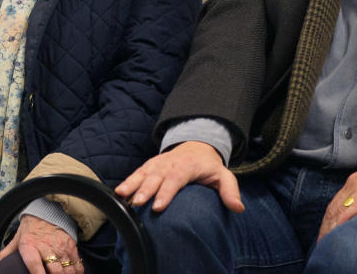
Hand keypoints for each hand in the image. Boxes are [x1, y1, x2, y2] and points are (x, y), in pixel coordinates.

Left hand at [0, 215, 83, 273]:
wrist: (45, 212)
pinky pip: (77, 263)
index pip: (34, 265)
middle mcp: (46, 247)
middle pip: (55, 271)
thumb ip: (6, 253)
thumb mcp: (16, 240)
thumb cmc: (29, 230)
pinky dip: (77, 272)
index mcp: (30, 247)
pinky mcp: (71, 245)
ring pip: (68, 269)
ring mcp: (60, 246)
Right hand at [115, 141, 243, 212]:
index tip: (159, 206)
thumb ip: (230, 191)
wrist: (196, 148)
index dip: (167, 191)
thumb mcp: (224, 176)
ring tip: (122, 196)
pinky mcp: (150, 165)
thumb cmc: (209, 167)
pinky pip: (137, 172)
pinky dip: (128, 181)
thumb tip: (238, 208)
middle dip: (146, 189)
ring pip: (144, 172)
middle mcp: (171, 162)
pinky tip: (119, 192)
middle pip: (157, 175)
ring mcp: (159, 163)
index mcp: (189, 165)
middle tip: (137, 203)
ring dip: (133, 184)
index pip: (177, 177)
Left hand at [317, 146, 356, 240]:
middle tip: (319, 244)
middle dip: (325, 228)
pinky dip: (344, 218)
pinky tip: (338, 228)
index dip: (327, 221)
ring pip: (340, 209)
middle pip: (333, 209)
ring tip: (325, 243)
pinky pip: (356, 206)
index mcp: (354, 182)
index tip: (322, 235)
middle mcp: (354, 184)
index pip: (335, 204)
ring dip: (330, 228)